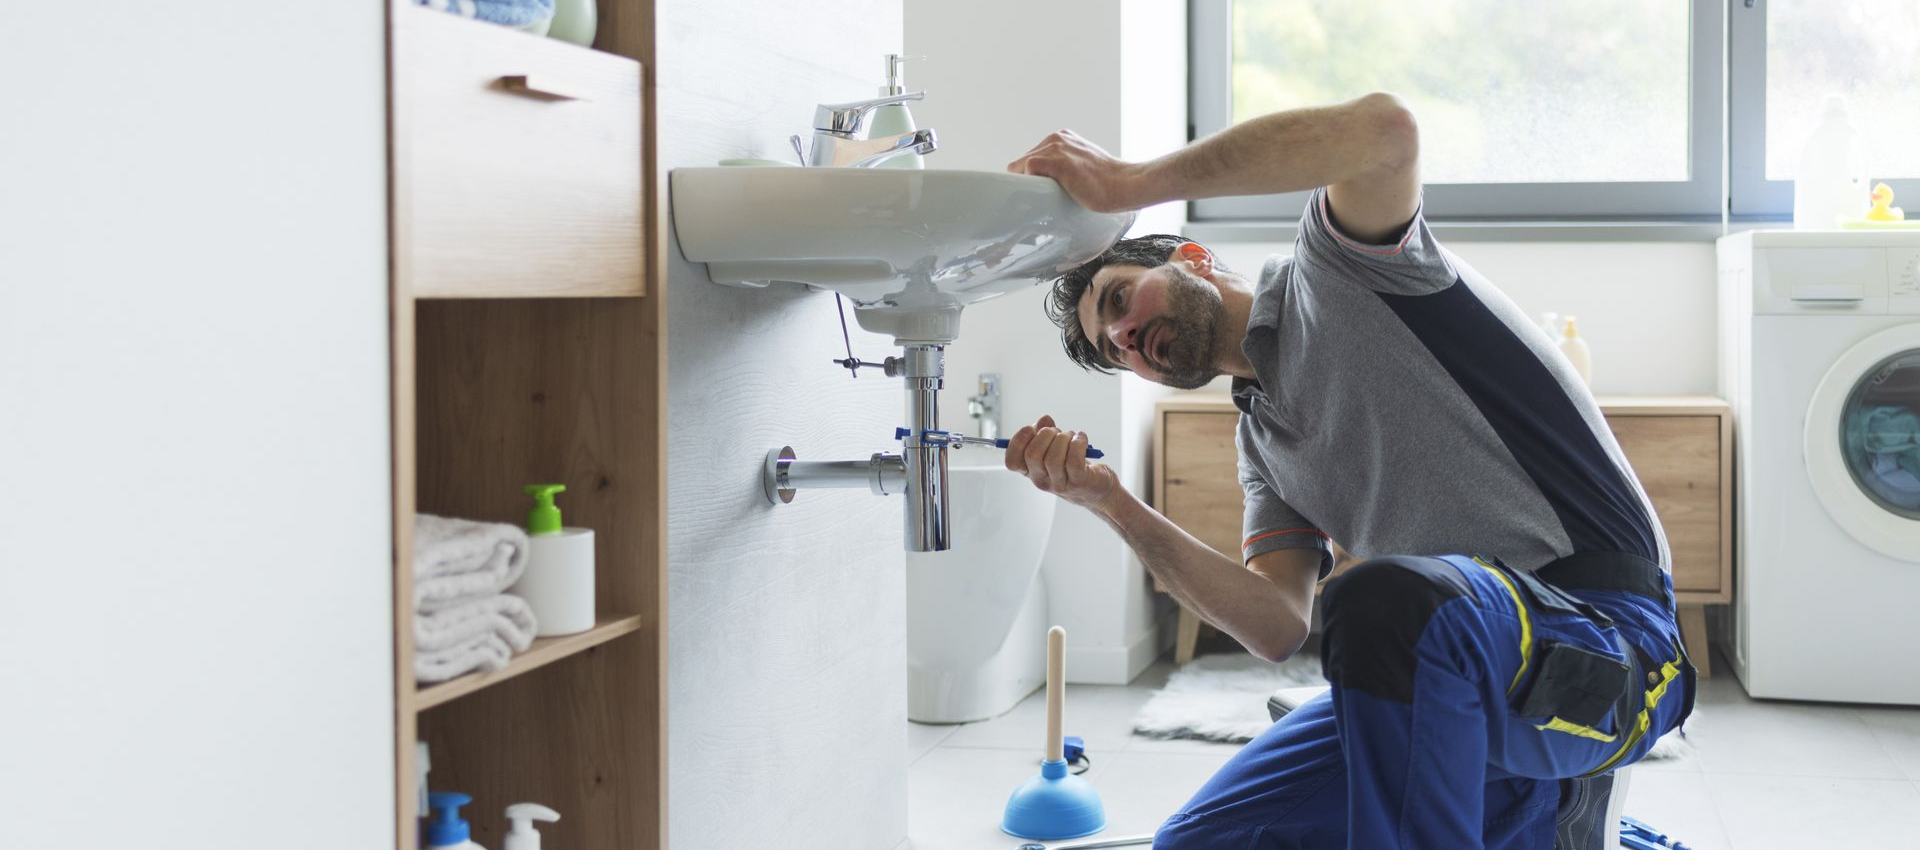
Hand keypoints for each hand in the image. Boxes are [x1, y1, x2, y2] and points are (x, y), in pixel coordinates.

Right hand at [1004, 415, 1119, 512]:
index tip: (1031, 429)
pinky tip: (1081, 438)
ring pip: (1053, 458)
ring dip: (1063, 438)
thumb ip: (1043, 433)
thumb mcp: (1053, 448)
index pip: (1012, 461)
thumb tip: (1044, 420)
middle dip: (1045, 434)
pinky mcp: (1078, 482)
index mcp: (1030, 472)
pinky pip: (1074, 460)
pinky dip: (1078, 442)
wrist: (1097, 488)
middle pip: (1032, 455)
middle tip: (1057, 432)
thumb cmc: (1072, 463)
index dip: (1018, 441)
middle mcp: (1041, 480)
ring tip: (1071, 436)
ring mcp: (1059, 484)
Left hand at [1007, 130, 1149, 213]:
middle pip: (1022, 162)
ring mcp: (1056, 149)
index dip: (1032, 176)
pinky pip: (1026, 169)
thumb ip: (1066, 165)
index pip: (1031, 156)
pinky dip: (1027, 184)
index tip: (1037, 191)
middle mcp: (1056, 139)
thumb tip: (1050, 183)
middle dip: (1027, 180)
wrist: (1124, 184)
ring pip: (1021, 166)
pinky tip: (1040, 195)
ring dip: (1026, 184)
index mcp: (1062, 137)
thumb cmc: (1106, 181)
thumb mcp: (1082, 163)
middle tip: (1039, 198)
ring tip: (1040, 199)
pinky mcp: (1057, 162)